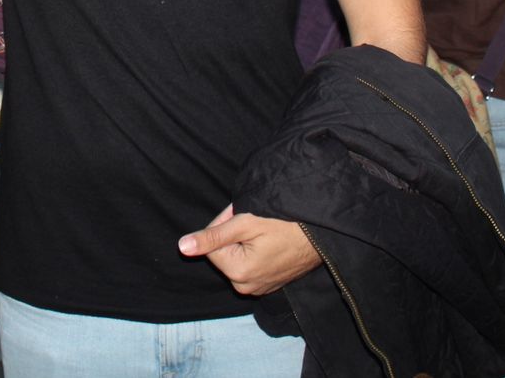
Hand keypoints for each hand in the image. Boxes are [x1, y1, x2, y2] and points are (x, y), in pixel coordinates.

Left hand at [178, 205, 319, 295]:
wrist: (322, 235)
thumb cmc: (285, 224)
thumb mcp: (245, 224)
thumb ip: (212, 236)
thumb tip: (182, 247)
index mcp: (237, 272)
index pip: (211, 243)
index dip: (223, 224)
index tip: (241, 215)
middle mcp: (245, 287)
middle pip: (223, 252)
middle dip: (233, 234)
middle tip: (255, 221)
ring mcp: (258, 288)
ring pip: (236, 257)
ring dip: (244, 241)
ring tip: (265, 231)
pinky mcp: (269, 284)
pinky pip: (250, 265)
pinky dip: (255, 251)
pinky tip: (271, 241)